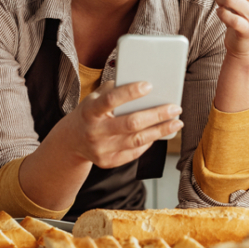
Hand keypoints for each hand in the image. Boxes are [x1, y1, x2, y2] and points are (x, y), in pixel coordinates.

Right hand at [60, 80, 182, 168]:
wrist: (71, 140)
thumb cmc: (90, 112)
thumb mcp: (95, 97)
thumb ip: (114, 90)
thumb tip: (144, 85)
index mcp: (89, 111)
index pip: (111, 100)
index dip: (130, 92)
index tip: (149, 85)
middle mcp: (94, 132)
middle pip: (130, 123)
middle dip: (156, 115)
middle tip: (175, 108)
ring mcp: (101, 149)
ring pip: (137, 140)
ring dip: (160, 131)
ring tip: (176, 123)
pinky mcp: (108, 162)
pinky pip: (134, 152)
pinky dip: (149, 142)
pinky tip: (160, 133)